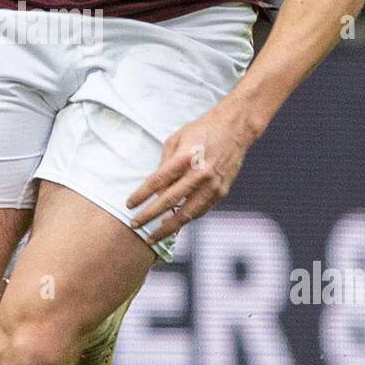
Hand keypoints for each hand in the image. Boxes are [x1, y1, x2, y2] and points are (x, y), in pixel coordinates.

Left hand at [127, 102, 253, 241]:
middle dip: (150, 215)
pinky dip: (186, 219)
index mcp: (186, 157)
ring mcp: (213, 185)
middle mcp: (200, 173)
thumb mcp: (177, 139)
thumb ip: (165, 164)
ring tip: (153, 236)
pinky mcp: (221, 192)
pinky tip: (174, 225)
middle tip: (135, 224)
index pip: (158, 181)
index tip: (129, 205)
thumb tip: (155, 189)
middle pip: (170, 201)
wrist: (235, 128)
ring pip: (187, 213)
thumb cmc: (202, 130)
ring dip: (168, 227)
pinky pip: (200, 211)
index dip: (142, 195)